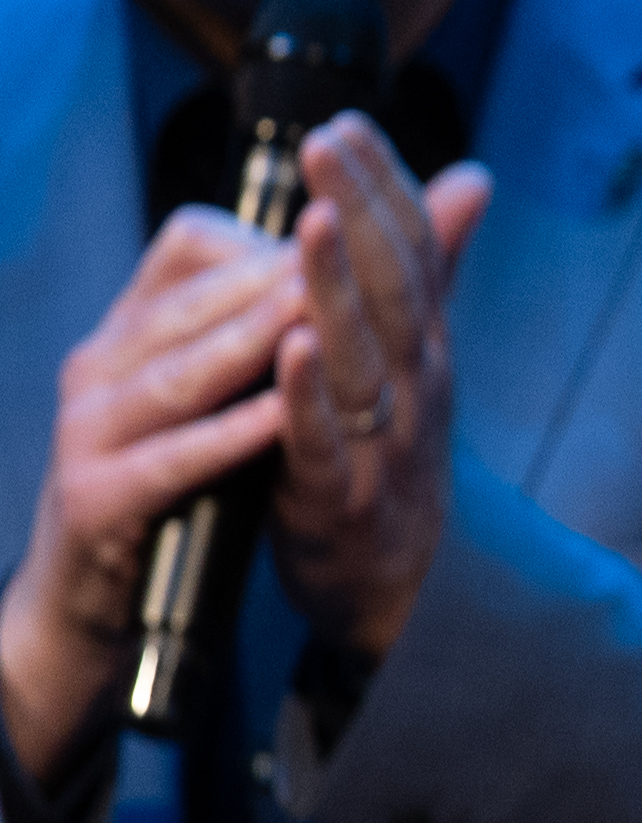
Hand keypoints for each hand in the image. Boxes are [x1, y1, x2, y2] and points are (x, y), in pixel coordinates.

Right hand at [0, 209, 308, 777]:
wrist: (101, 602)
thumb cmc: (187, 481)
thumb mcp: (232, 389)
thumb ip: (284, 319)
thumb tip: (368, 235)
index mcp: (135, 329)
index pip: (191, 246)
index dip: (269, 234)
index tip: (345, 221)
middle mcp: (103, 365)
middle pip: (192, 300)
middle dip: (272, 272)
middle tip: (349, 241)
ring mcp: (91, 431)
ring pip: (177, 370)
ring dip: (247, 338)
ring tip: (316, 307)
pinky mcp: (96, 498)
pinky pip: (170, 459)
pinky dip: (227, 436)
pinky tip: (283, 417)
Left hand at [265, 119, 492, 663]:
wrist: (399, 592)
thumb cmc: (396, 458)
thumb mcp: (421, 358)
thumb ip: (435, 268)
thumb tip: (473, 176)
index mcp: (427, 344)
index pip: (412, 247)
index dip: (383, 184)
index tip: (347, 121)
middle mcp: (417, 383)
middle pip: (394, 286)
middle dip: (360, 210)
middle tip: (327, 143)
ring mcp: (384, 440)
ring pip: (364, 354)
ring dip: (337, 285)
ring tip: (311, 220)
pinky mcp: (339, 497)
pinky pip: (324, 438)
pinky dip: (311, 393)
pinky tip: (294, 346)